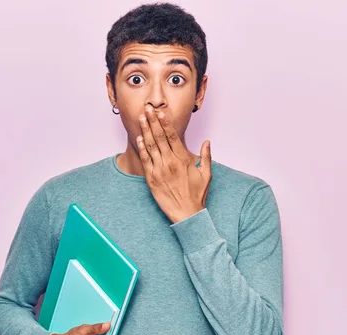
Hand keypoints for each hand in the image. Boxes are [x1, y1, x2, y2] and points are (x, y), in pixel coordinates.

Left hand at [136, 105, 211, 223]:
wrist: (187, 214)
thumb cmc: (197, 195)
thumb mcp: (206, 174)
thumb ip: (206, 156)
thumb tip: (207, 141)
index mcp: (183, 159)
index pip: (172, 136)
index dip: (165, 123)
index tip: (160, 112)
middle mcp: (170, 162)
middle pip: (159, 137)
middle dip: (153, 121)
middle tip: (147, 108)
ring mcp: (159, 170)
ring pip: (150, 146)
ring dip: (145, 130)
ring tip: (141, 117)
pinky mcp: (151, 179)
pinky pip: (145, 160)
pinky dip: (142, 148)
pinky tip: (140, 137)